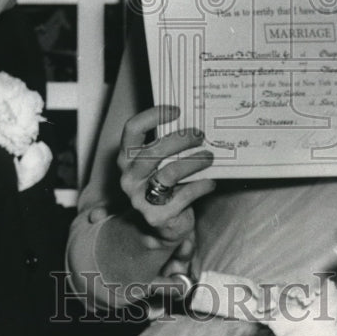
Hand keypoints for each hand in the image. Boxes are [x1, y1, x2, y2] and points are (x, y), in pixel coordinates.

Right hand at [118, 105, 214, 246]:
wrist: (163, 225)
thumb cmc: (164, 185)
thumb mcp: (159, 164)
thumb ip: (167, 146)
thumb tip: (192, 125)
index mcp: (126, 159)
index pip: (132, 129)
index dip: (153, 115)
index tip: (176, 110)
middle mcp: (129, 178)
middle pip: (153, 151)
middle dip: (180, 140)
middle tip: (199, 134)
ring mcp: (140, 198)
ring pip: (170, 173)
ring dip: (194, 162)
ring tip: (209, 157)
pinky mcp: (157, 216)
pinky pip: (184, 195)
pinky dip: (200, 186)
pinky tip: (210, 182)